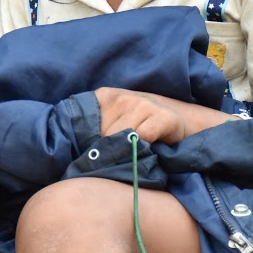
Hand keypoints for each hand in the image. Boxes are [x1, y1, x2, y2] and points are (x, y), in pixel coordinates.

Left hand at [93, 87, 230, 145]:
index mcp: (105, 96)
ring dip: (124, 152)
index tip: (88, 155)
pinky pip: (141, 140)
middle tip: (116, 157)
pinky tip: (148, 150)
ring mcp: (143, 104)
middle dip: (105, 150)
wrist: (182, 121)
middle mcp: (122, 97)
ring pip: (120, 138)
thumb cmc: (141, 126)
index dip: (84, 143)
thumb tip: (70, 153)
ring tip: (133, 152)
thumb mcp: (114, 121)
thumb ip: (94, 130)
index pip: (83, 124)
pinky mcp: (162, 117)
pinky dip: (141, 151)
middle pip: (101, 135)